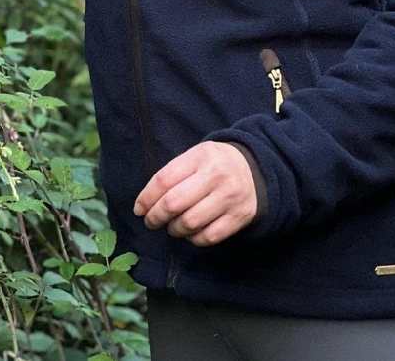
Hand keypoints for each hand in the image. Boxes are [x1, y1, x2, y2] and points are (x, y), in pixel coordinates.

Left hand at [133, 140, 256, 246]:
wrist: (256, 169)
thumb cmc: (215, 164)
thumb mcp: (196, 156)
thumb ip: (174, 173)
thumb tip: (146, 203)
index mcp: (201, 156)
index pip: (165, 179)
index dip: (147, 197)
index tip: (139, 209)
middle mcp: (216, 176)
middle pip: (174, 203)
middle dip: (156, 217)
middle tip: (151, 221)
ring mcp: (229, 198)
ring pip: (190, 223)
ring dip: (174, 229)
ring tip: (172, 226)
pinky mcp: (239, 217)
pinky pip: (208, 237)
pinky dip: (193, 239)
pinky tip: (190, 233)